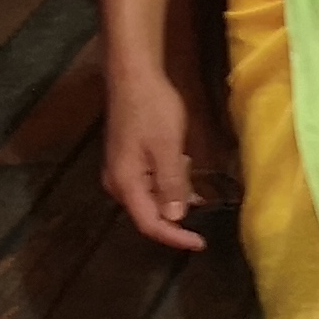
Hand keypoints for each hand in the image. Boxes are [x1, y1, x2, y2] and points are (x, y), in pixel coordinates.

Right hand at [104, 71, 205, 251]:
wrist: (133, 75)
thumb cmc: (152, 109)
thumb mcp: (167, 147)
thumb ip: (170, 184)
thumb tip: (174, 219)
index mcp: (125, 183)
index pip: (150, 224)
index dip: (175, 237)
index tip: (200, 243)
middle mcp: (118, 183)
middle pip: (148, 212)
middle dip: (175, 212)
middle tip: (200, 198)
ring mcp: (120, 170)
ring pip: (150, 196)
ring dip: (173, 192)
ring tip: (190, 173)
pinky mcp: (127, 158)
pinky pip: (148, 180)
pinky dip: (167, 179)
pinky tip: (182, 164)